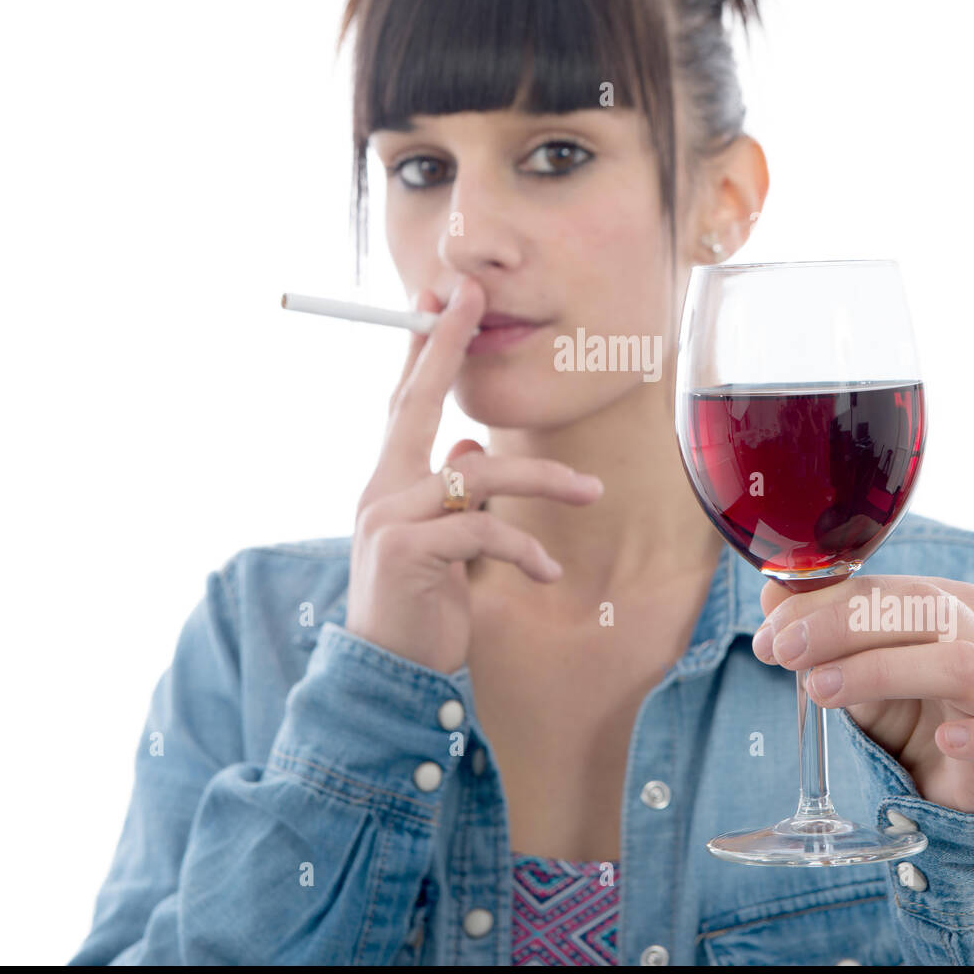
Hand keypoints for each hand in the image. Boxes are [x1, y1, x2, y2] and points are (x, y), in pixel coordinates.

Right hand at [346, 275, 604, 673]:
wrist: (388, 676)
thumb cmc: (420, 608)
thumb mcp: (444, 545)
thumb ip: (456, 497)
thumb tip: (467, 449)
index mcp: (390, 483)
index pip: (406, 403)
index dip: (424, 350)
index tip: (440, 300)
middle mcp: (381, 489)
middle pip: (417, 403)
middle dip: (446, 346)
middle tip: (475, 298)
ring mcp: (388, 517)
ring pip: (479, 472)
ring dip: (544, 478)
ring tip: (593, 492)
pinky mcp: (407, 550)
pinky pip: (482, 529)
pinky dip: (524, 547)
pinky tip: (548, 572)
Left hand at [753, 574, 973, 812]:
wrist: (948, 782)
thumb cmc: (902, 709)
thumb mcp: (850, 665)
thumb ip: (815, 626)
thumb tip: (770, 591)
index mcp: (950, 604)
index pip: (885, 588)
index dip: (821, 606)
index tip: (770, 634)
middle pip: (922, 612)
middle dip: (843, 628)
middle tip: (785, 654)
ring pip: (961, 666)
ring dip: (884, 672)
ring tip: (823, 691)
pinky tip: (944, 742)